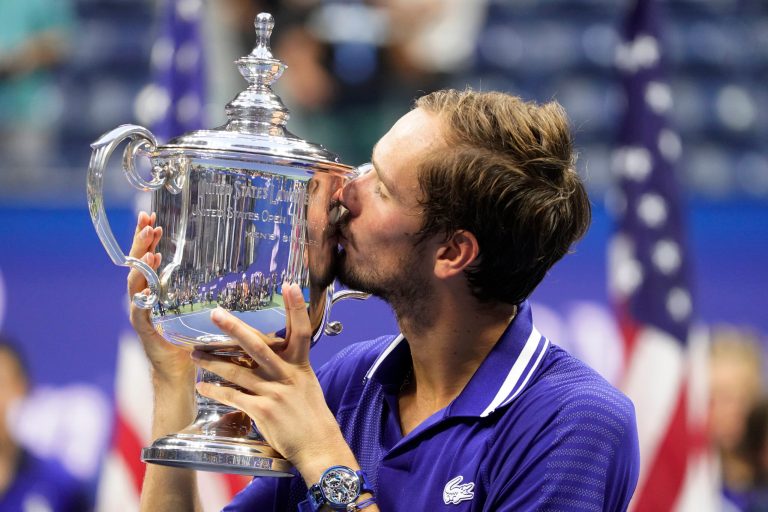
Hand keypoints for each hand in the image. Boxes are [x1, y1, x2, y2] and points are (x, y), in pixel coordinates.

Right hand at [127, 211, 193, 383]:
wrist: (180, 372)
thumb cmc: (193, 340)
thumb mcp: (200, 308)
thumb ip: (208, 290)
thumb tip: (243, 271)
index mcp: (156, 290)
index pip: (147, 258)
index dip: (146, 238)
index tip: (151, 216)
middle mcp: (145, 298)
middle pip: (137, 264)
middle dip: (140, 242)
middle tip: (147, 222)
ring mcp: (141, 313)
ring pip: (135, 283)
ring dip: (142, 264)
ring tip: (151, 249)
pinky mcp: (145, 329)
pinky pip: (140, 309)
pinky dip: (142, 295)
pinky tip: (148, 283)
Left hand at [192, 283, 349, 472]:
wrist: (317, 445)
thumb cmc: (311, 416)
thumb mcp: (306, 384)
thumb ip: (288, 368)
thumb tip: (267, 357)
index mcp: (300, 365)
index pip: (301, 331)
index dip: (296, 307)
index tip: (290, 285)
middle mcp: (287, 375)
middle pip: (257, 346)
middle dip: (234, 329)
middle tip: (216, 314)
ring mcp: (274, 392)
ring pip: (236, 371)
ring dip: (212, 362)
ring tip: (195, 354)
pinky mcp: (262, 411)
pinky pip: (232, 397)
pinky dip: (215, 391)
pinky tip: (203, 387)